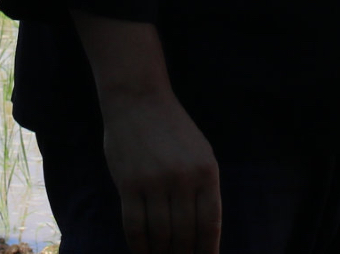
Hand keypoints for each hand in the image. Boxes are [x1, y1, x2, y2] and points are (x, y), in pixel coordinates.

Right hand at [101, 90, 221, 253]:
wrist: (139, 100)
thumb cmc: (172, 129)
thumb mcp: (200, 152)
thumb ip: (204, 188)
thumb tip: (204, 232)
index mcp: (207, 170)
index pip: (210, 224)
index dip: (207, 252)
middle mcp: (184, 178)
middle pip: (184, 235)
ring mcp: (156, 182)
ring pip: (160, 235)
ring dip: (161, 253)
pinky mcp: (130, 184)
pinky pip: (135, 227)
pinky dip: (139, 246)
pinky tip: (143, 251)